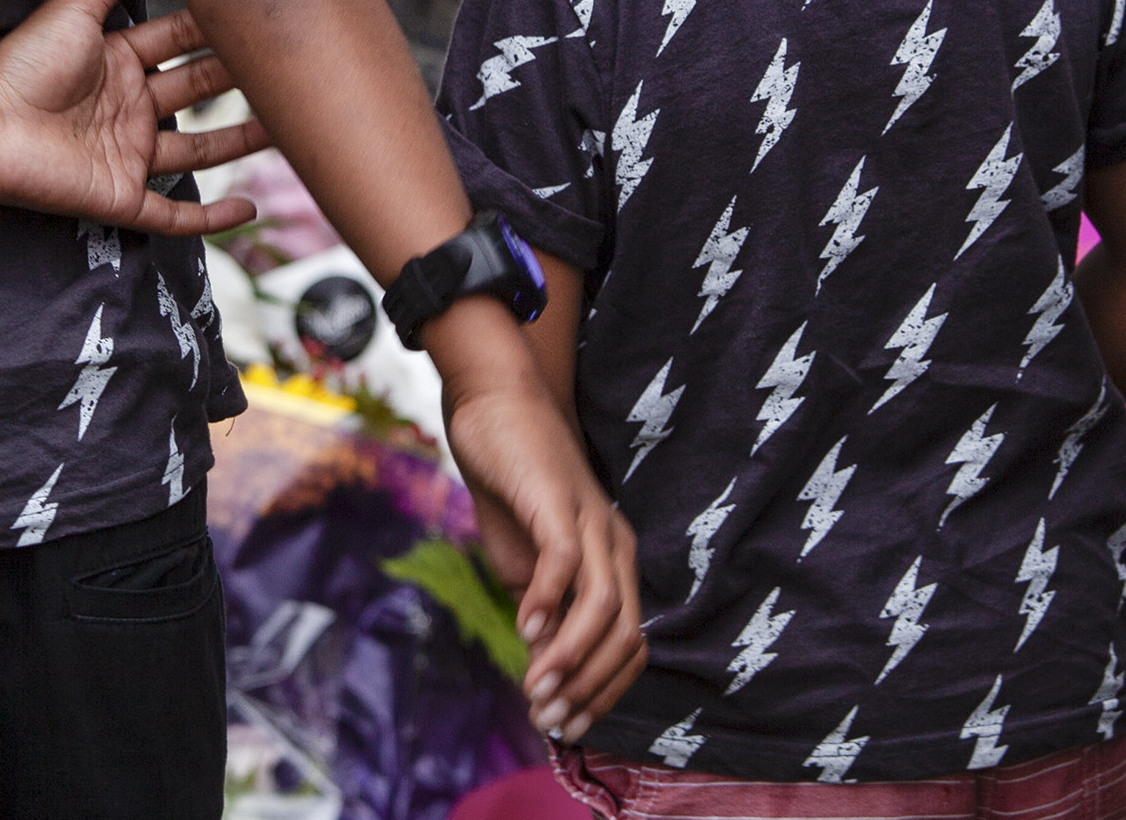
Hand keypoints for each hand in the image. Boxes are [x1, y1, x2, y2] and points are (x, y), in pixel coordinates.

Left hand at [0, 0, 268, 237]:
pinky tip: (250, 208)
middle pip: (197, 92)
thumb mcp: (75, 10)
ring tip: (287, 128)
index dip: (215, 31)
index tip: (257, 13)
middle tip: (288, 64)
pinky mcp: (123, 198)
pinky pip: (176, 214)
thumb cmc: (22, 68)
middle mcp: (130, 109)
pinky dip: (213, 218)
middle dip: (238, 79)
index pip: (179, 43)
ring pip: (199, 152)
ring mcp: (129, 155)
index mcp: (119, 64)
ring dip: (241, 142)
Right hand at [446, 369, 645, 740]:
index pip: (630, 645)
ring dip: (571, 660)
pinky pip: (566, 563)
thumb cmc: (511, 481)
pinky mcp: (559, 501)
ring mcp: (591, 521)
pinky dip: (549, 602)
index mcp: (615, 560)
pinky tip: (525, 630)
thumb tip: (544, 663)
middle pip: (626, 636)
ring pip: (604, 608)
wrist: (495, 401)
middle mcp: (616, 543)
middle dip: (589, 689)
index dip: (602, 692)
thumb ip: (539, 607)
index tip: (566, 725)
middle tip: (549, 719)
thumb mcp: (523, 560)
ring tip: (537, 690)